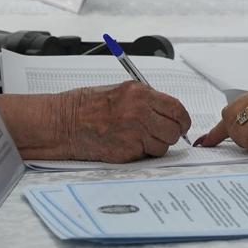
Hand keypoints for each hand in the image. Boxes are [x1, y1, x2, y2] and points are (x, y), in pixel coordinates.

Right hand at [62, 82, 191, 162]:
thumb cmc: (88, 106)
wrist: (65, 122)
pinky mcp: (127, 151)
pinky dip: (142, 153)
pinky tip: (128, 145)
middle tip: (160, 134)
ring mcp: (134, 133)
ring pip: (164, 145)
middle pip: (174, 130)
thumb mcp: (121, 92)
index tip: (181, 124)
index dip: (182, 120)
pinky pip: (148, 155)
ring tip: (139, 139)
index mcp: (140, 94)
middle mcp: (140, 112)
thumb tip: (169, 113)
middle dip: (171, 134)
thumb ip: (147, 100)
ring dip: (156, 145)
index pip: (176, 109)